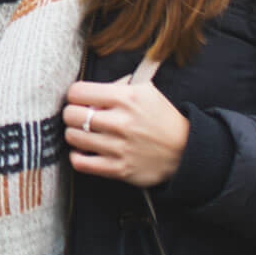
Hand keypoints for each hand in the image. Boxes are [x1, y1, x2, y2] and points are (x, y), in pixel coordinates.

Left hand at [62, 78, 189, 186]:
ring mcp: (119, 147)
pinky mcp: (119, 169)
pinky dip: (76, 156)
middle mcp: (121, 122)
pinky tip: (83, 151)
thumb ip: (117, 85)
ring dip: (74, 134)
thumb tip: (90, 90)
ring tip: (83, 133)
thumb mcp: (145, 90)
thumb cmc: (160, 118)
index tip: (79, 100)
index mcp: (126, 97)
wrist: (184, 150)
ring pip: (73, 137)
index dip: (74, 95)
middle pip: (71, 115)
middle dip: (72, 114)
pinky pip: (81, 163)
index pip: (78, 92)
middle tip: (79, 117)